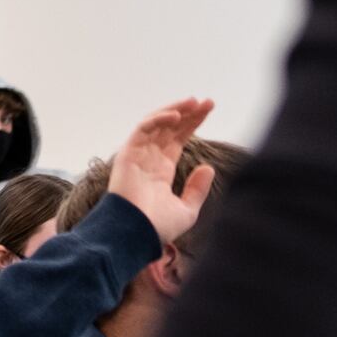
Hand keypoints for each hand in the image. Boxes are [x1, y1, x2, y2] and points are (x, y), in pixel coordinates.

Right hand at [107, 98, 216, 246]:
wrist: (137, 234)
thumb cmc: (157, 228)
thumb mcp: (186, 210)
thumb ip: (197, 189)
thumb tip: (208, 167)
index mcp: (161, 170)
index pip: (177, 139)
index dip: (192, 124)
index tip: (208, 110)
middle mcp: (149, 159)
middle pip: (169, 129)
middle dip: (188, 113)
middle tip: (207, 102)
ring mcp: (137, 155)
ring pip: (156, 124)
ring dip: (174, 110)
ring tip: (194, 102)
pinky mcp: (128, 154)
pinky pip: (142, 130)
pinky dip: (158, 120)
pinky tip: (176, 116)